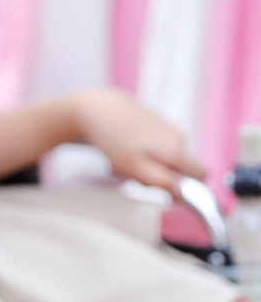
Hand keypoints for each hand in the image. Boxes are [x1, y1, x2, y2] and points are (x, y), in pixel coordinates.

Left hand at [71, 86, 205, 193]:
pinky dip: (139, 155)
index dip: (185, 189)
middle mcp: (179, 138)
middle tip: (132, 173)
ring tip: (123, 159)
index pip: (201, 176)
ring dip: (144, 166)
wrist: (101, 109)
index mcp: (177, 150)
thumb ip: (160, 181)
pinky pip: (154, 150)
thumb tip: (181, 193)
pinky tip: (123, 149)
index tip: (162, 190)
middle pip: (177, 171)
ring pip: (163, 161)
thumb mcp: (135, 168)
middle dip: (157, 178)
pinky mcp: (158, 126)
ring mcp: (169, 131)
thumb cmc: (115, 139)